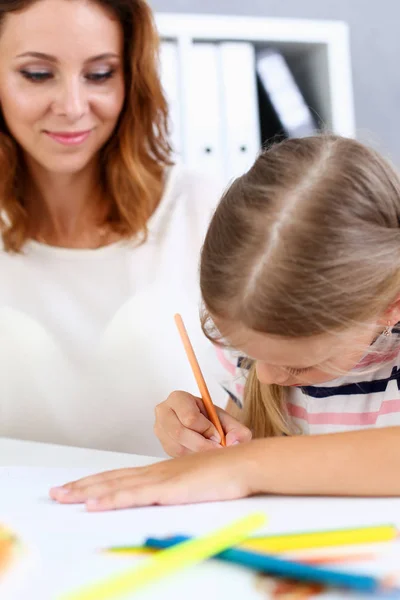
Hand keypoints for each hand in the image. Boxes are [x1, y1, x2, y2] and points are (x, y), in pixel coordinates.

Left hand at [49, 443, 257, 510]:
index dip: (97, 482)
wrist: (244, 462)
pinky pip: (133, 496)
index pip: (121, 477)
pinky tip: (94, 505)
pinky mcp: (168, 489)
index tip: (77, 488)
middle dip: (82, 486)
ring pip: (115, 486)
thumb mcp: (196, 481)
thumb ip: (179, 488)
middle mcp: (155, 472)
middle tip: (58, 493)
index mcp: (161, 471)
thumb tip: (167, 497)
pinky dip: (110, 499)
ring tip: (63, 497)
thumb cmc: (226, 473)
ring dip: (86, 492)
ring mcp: (160, 479)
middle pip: (111, 479)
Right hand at [154, 391, 251, 456]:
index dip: (207, 429)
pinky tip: (201, 455)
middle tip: (216, 448)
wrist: (202, 426)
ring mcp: (160, 430)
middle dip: (202, 444)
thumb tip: (233, 442)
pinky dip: (191, 459)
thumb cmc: (212, 421)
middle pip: (179, 433)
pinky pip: (176, 457)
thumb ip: (237, 430)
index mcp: (178, 398)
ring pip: (177, 448)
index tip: (218, 435)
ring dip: (197, 453)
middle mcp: (164, 412)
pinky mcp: (162, 445)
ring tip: (210, 451)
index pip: (189, 417)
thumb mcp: (228, 420)